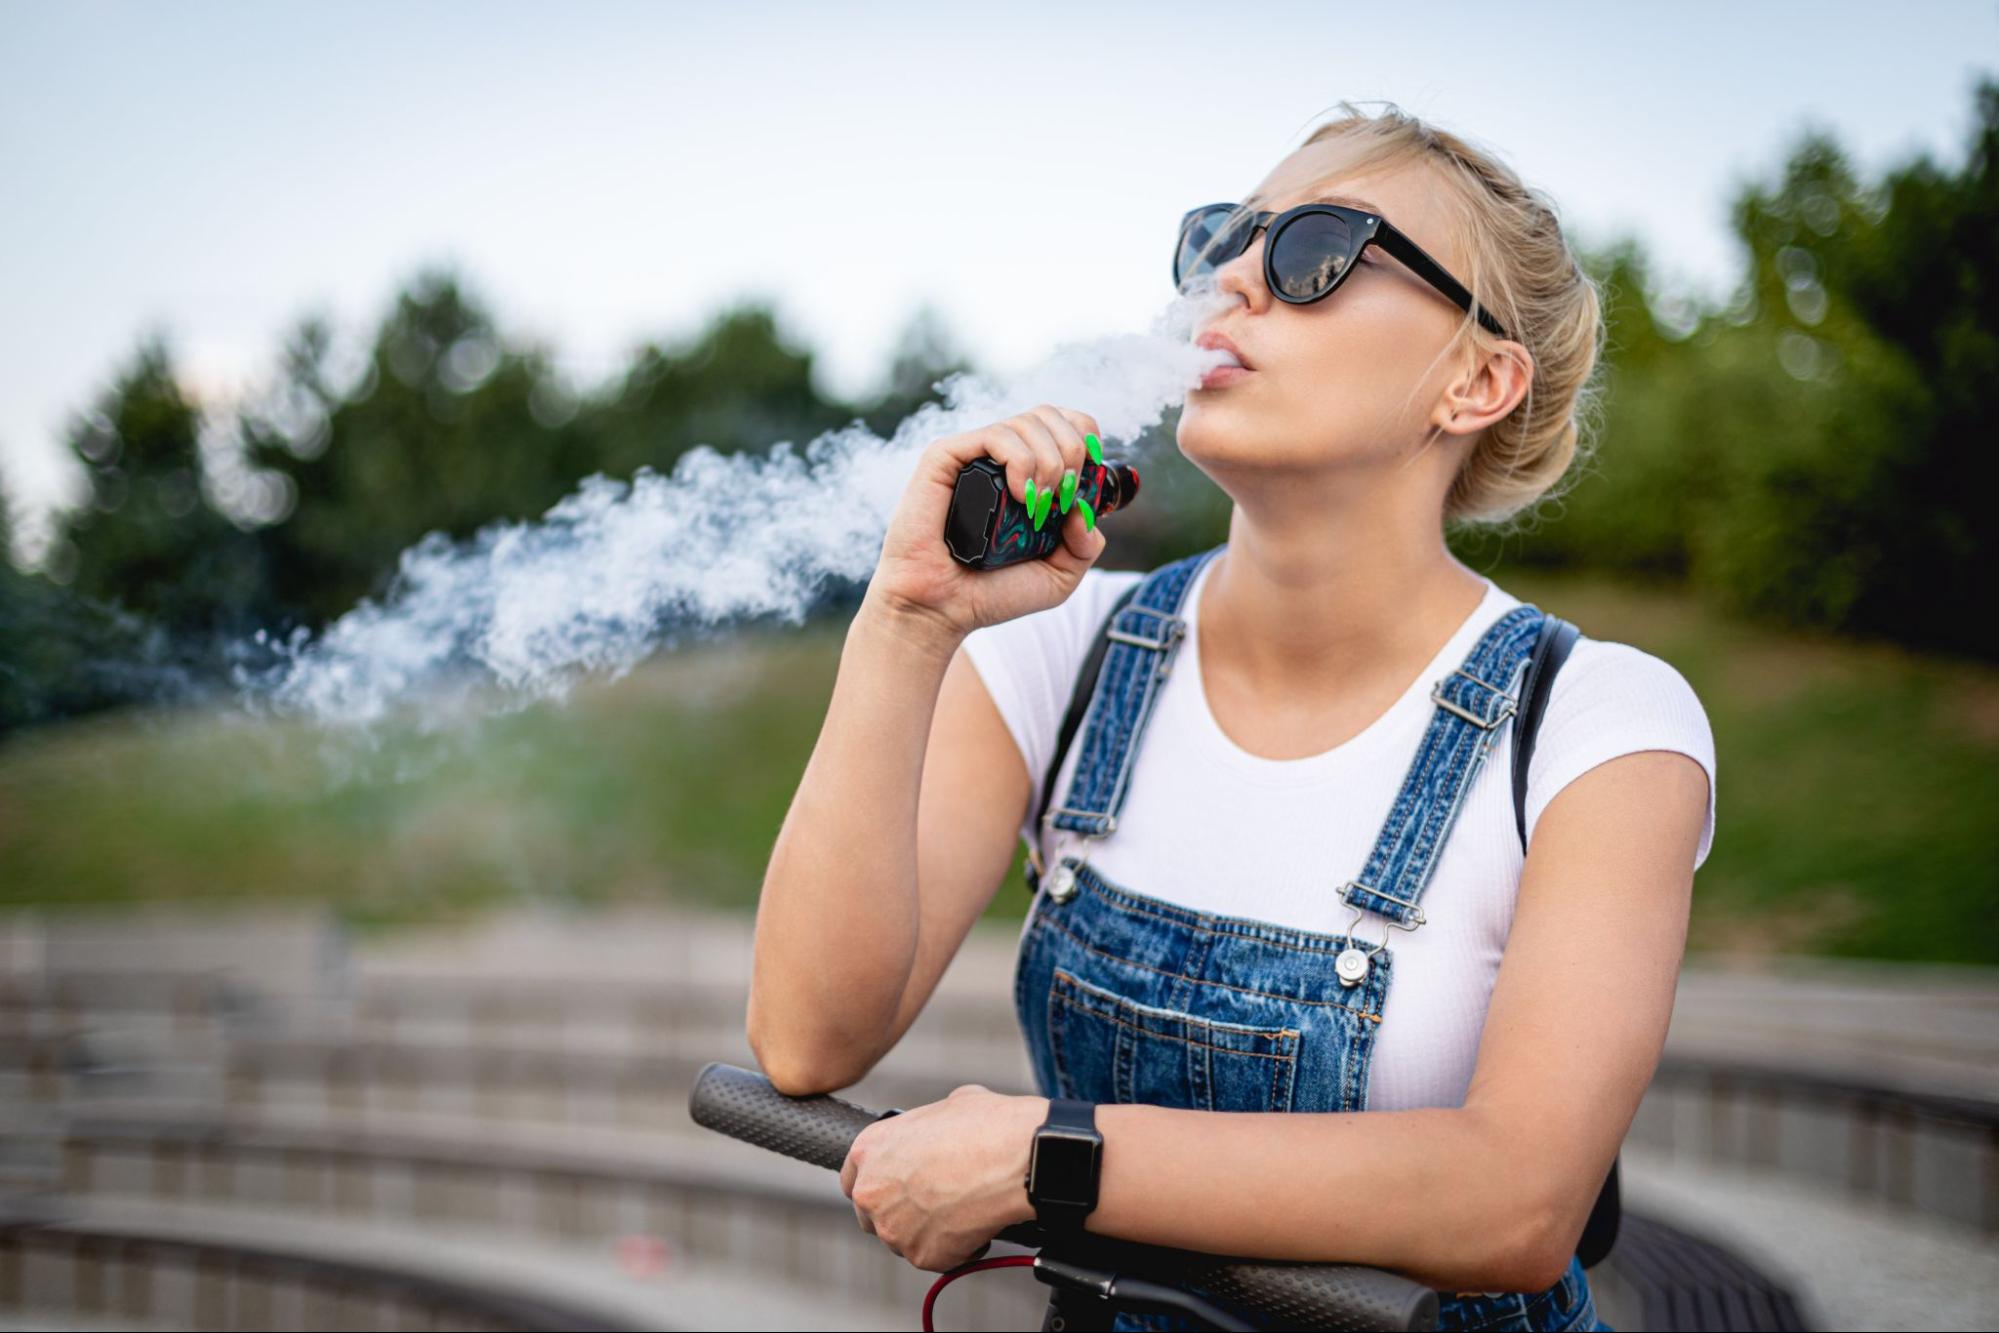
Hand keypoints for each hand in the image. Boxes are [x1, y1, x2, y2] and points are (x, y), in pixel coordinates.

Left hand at [839, 1084, 1049, 1271]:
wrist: (1016, 1156)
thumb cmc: (985, 1127)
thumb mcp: (945, 1107)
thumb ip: (923, 1130)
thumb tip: (938, 1132)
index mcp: (869, 1149)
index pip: (853, 1181)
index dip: (879, 1185)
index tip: (895, 1189)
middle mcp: (872, 1192)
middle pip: (873, 1217)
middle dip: (900, 1213)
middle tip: (935, 1201)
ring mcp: (894, 1229)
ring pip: (904, 1240)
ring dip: (928, 1231)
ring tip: (963, 1208)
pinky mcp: (922, 1256)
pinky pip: (936, 1258)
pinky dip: (957, 1248)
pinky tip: (976, 1223)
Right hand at [866, 405, 1108, 644]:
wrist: (940, 609)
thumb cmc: (990, 593)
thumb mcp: (1058, 578)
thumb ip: (1085, 546)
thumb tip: (1084, 508)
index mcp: (1028, 473)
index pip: (1067, 425)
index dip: (1088, 439)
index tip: (1087, 480)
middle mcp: (1001, 459)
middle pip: (1051, 415)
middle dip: (1074, 451)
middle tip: (1061, 498)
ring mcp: (974, 457)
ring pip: (1028, 422)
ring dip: (1050, 462)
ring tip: (1037, 505)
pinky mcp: (945, 458)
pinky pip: (995, 436)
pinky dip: (1020, 460)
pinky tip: (1018, 495)